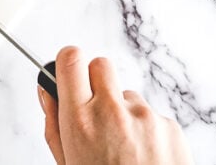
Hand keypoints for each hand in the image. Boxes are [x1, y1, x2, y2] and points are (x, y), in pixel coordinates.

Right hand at [39, 46, 192, 164]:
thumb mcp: (67, 164)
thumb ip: (53, 124)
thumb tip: (45, 91)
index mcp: (80, 121)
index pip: (70, 60)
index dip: (68, 63)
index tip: (68, 71)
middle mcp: (113, 111)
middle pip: (101, 65)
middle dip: (95, 82)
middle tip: (95, 111)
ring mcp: (145, 116)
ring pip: (128, 95)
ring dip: (123, 113)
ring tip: (123, 150)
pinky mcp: (170, 126)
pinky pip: (152, 116)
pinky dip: (147, 131)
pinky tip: (143, 157)